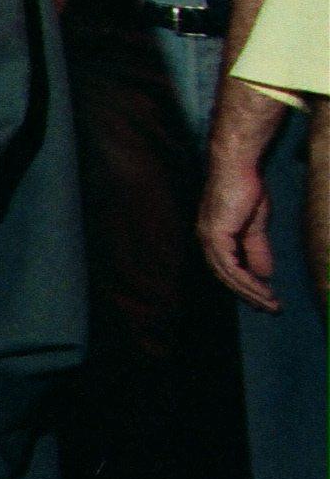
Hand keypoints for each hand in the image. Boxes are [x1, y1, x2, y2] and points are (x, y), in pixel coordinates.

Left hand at [199, 138, 281, 312]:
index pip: (227, 269)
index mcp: (214, 237)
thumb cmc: (246, 190)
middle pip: (226, 276)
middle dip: (249, 295)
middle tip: (270, 309)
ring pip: (228, 275)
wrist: (238, 169)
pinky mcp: (215, 235)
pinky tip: (262, 289)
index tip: (264, 299)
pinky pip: (230, 266)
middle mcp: (206, 240)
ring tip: (272, 304)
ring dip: (251, 292)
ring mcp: (208, 238)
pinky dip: (246, 280)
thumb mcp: (255, 226)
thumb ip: (256, 249)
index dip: (245, 286)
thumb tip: (263, 274)